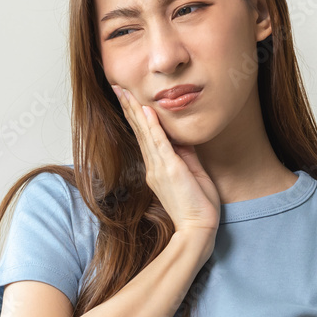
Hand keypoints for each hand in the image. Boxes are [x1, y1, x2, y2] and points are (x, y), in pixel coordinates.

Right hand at [110, 84, 219, 237]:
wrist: (198, 229)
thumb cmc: (198, 206)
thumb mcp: (192, 174)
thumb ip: (185, 155)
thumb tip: (182, 138)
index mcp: (158, 168)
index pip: (145, 136)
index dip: (137, 116)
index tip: (129, 99)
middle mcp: (154, 166)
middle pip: (139, 130)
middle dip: (129, 107)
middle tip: (118, 87)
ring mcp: (160, 168)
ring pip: (145, 133)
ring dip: (135, 111)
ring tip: (125, 92)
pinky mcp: (170, 170)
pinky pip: (160, 144)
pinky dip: (153, 126)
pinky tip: (147, 111)